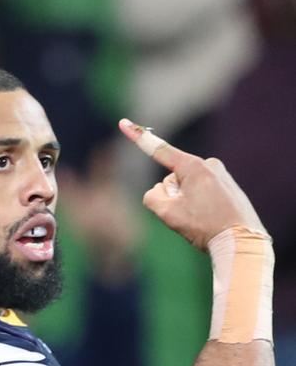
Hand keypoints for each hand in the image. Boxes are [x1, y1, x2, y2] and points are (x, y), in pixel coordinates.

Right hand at [118, 119, 266, 250]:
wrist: (242, 243)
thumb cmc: (205, 227)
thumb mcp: (169, 214)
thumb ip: (152, 197)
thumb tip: (158, 191)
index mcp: (193, 166)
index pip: (159, 150)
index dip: (138, 137)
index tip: (123, 123)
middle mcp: (209, 165)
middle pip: (174, 179)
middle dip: (174, 196)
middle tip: (190, 217)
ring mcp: (221, 175)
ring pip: (188, 188)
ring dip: (188, 202)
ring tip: (204, 221)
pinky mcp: (229, 186)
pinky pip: (203, 193)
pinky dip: (202, 206)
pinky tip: (212, 219)